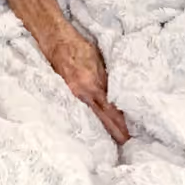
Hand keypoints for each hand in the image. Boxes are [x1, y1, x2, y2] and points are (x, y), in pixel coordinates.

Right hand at [45, 27, 130, 144]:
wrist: (55, 39)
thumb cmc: (79, 47)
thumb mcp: (98, 62)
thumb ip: (107, 80)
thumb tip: (117, 97)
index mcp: (91, 86)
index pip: (109, 110)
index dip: (119, 124)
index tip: (129, 137)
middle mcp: (81, 94)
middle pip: (101, 118)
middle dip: (113, 131)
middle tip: (125, 144)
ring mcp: (73, 94)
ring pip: (92, 115)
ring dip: (104, 125)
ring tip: (115, 138)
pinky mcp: (68, 92)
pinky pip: (83, 108)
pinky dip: (92, 116)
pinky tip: (97, 124)